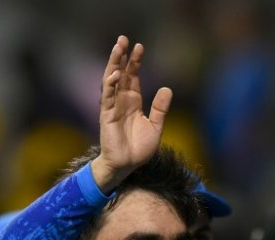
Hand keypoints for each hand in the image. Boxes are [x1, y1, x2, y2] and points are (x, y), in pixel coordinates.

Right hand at [91, 35, 172, 191]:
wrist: (127, 165)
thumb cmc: (139, 148)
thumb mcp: (155, 126)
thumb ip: (160, 108)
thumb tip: (168, 88)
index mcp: (133, 102)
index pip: (133, 77)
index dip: (135, 62)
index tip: (139, 46)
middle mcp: (121, 101)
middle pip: (120, 73)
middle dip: (121, 56)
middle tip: (123, 38)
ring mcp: (112, 107)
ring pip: (111, 80)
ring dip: (114, 64)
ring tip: (117, 47)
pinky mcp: (106, 115)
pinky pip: (107, 97)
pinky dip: (111, 85)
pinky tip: (116, 74)